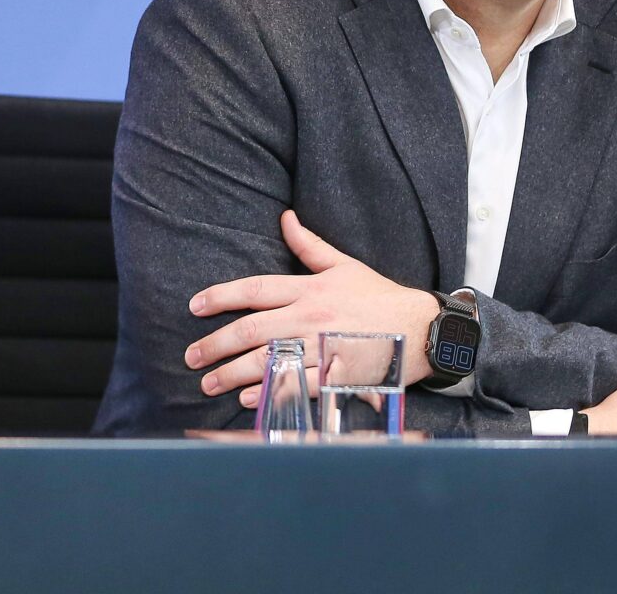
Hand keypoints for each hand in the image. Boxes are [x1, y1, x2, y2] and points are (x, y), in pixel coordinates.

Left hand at [185, 211, 439, 408]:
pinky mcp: (339, 374)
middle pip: (253, 329)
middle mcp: (312, 316)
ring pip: (269, 359)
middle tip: (191, 356)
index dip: (221, 296)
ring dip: (233, 373)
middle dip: (217, 343)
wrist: (425, 328)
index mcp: (311, 289)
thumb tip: (285, 217)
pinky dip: (271, 392)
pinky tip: (248, 399)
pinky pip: (298, 384)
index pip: (255, 289)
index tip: (195, 306)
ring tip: (209, 382)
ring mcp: (325, 347)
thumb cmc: (381, 296)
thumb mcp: (344, 265)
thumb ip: (310, 245)